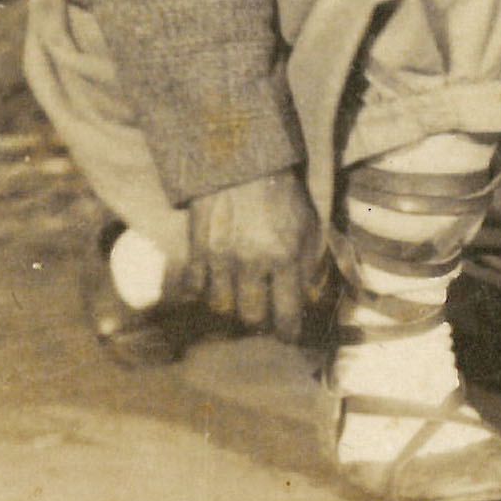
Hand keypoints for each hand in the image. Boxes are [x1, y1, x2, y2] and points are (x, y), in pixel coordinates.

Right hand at [177, 171, 322, 334]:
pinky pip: (193, 289)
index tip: (288, 337)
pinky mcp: (196, 251)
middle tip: (262, 315)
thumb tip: (305, 295)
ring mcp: (220, 259)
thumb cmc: (281, 194)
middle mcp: (252, 264)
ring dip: (231, 306)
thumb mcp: (307, 224)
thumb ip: (306, 261)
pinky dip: (201, 293)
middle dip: (259, 321)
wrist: (241, 163)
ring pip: (222, 307)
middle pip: (251, 316)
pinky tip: (210, 286)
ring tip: (238, 298)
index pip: (287, 311)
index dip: (288, 332)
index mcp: (285, 256)